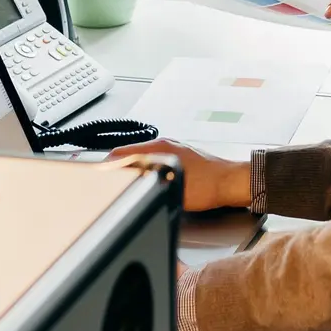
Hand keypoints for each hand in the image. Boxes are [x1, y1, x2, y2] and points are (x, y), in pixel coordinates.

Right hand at [112, 138, 252, 211]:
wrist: (230, 183)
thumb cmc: (207, 186)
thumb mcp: (171, 186)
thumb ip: (145, 178)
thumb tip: (127, 178)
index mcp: (159, 148)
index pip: (121, 152)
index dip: (107, 165)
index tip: (99, 175)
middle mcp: (164, 144)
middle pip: (129, 153)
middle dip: (117, 166)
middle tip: (109, 181)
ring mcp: (172, 148)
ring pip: (142, 155)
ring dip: (131, 166)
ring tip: (126, 182)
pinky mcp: (179, 155)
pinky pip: (153, 159)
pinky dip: (145, 167)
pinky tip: (147, 179)